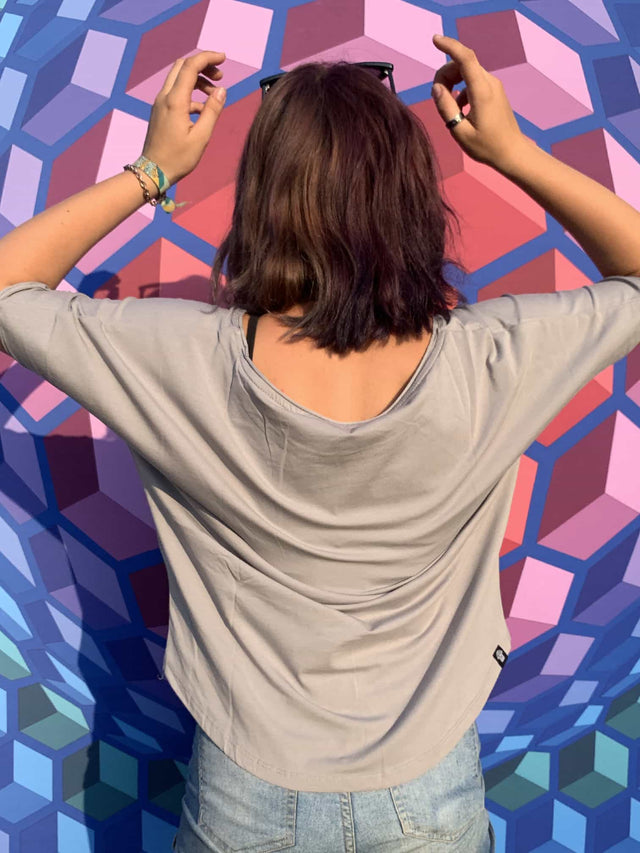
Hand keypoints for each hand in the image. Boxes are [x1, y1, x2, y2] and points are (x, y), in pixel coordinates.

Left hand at [141, 51, 226, 185]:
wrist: (153, 171)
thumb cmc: (178, 158)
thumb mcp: (201, 137)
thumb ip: (212, 111)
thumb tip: (222, 91)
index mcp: (175, 101)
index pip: (191, 66)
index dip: (208, 58)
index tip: (223, 59)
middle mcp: (164, 97)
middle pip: (182, 66)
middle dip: (202, 65)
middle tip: (219, 75)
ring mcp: (160, 103)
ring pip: (178, 78)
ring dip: (198, 80)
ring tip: (214, 94)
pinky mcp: (160, 110)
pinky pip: (176, 92)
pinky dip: (191, 93)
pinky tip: (203, 110)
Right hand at [431, 34, 534, 170]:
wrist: (511, 152)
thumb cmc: (486, 146)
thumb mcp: (460, 131)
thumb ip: (446, 108)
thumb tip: (436, 88)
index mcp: (482, 91)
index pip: (465, 58)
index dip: (449, 46)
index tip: (434, 40)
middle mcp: (489, 82)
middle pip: (462, 63)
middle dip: (445, 74)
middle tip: (437, 97)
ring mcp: (493, 85)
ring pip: (467, 71)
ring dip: (452, 81)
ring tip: (448, 105)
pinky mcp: (493, 91)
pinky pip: (472, 80)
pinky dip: (460, 88)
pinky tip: (459, 108)